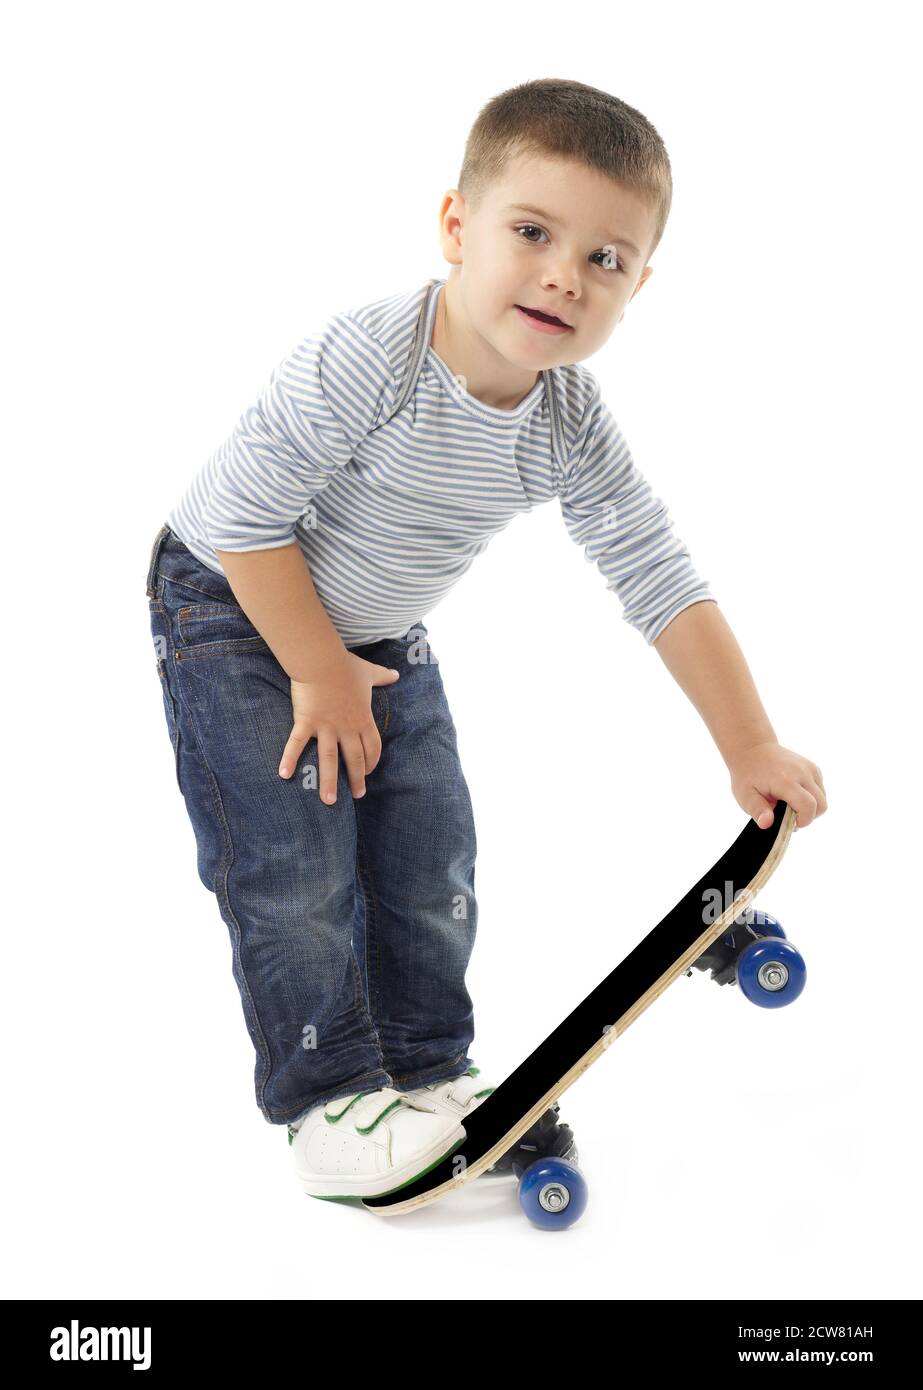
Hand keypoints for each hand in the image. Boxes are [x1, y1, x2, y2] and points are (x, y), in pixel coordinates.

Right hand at [277, 653, 399, 802]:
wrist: (322, 661)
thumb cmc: (345, 667)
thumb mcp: (369, 672)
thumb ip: (383, 676)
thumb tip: (396, 674)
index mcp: (362, 719)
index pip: (372, 747)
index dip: (372, 761)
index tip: (369, 772)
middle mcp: (346, 727)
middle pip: (354, 758)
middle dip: (357, 779)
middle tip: (357, 795)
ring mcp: (325, 727)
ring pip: (329, 760)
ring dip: (330, 782)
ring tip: (329, 801)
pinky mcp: (306, 722)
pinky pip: (296, 744)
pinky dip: (290, 759)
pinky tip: (284, 775)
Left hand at [727, 741, 826, 830]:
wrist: (753, 749)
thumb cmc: (748, 774)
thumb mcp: (745, 795)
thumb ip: (757, 810)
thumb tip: (766, 824)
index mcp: (785, 780)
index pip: (808, 806)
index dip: (803, 821)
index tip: (788, 822)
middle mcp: (802, 772)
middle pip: (821, 805)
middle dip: (808, 816)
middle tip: (788, 814)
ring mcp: (810, 769)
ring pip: (822, 799)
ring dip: (810, 807)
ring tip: (789, 804)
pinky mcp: (814, 768)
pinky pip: (820, 790)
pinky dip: (811, 797)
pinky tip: (793, 794)